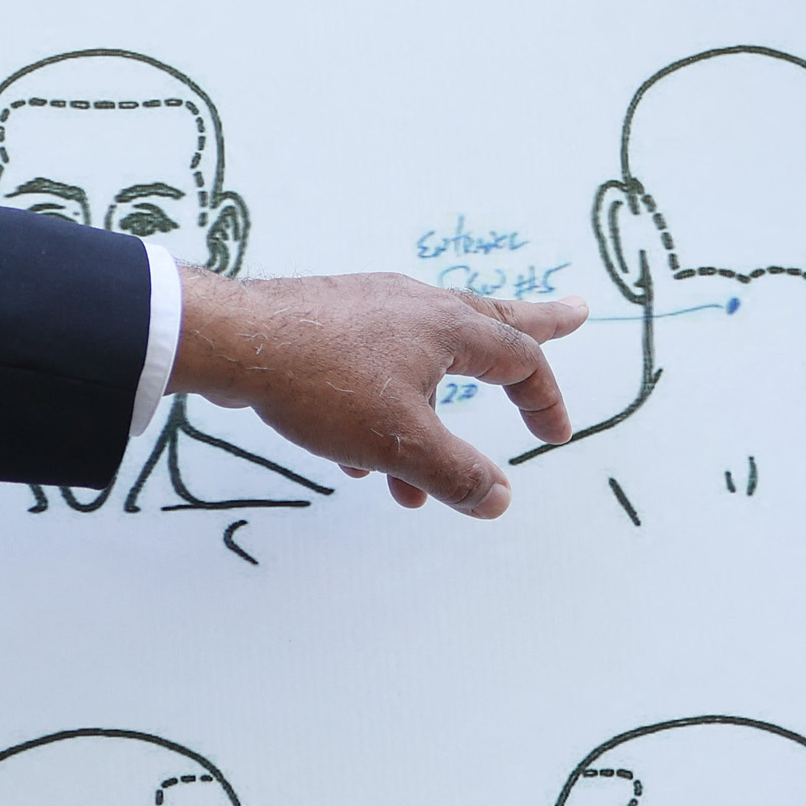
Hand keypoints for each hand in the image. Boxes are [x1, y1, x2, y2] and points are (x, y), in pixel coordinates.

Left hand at [168, 267, 584, 516]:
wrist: (231, 342)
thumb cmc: (322, 382)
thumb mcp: (399, 441)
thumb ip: (455, 473)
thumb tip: (500, 499)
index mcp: (446, 325)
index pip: (519, 359)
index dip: (543, 400)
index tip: (554, 436)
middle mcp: (414, 307)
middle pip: (489, 322)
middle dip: (534, 329)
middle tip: (575, 313)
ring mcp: (369, 310)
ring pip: (421, 364)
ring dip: (429, 421)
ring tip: (418, 485)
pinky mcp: (327, 324)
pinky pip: (371, 372)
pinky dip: (379, 415)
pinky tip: (355, 462)